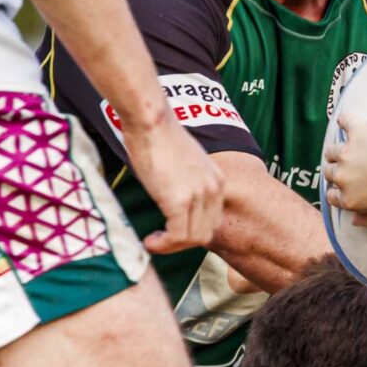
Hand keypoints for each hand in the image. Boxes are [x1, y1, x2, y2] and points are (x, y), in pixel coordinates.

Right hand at [126, 116, 225, 252]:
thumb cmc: (157, 137)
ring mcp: (199, 195)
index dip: (192, 231)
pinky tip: (149, 240)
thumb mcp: (182, 164)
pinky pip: (178, 235)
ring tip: (152, 241)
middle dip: (182, 243)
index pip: (212, 219)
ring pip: (194, 238)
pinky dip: (164, 244)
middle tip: (160, 240)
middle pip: (206, 232)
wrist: (150, 120)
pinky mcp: (180, 199)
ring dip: (171, 247)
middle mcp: (214, 189)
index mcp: (217, 181)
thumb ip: (185, 184)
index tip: (171, 232)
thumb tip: (171, 203)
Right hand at [323, 117, 366, 227]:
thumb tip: (355, 220)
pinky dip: (345, 121)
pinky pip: (344, 122)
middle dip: (337, 173)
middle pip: (329, 173)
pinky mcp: (357, 130)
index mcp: (350, 199)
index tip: (346, 187)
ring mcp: (347, 151)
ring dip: (337, 152)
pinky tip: (348, 123)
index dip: (338, 193)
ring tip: (350, 150)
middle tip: (351, 169)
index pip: (332, 197)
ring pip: (331, 151)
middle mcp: (343, 176)